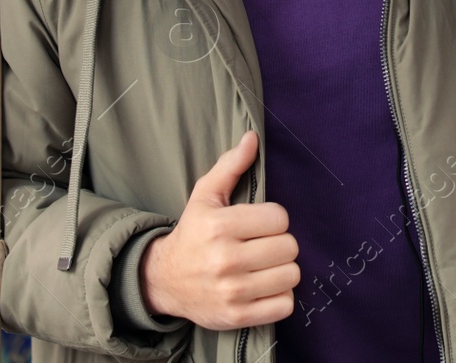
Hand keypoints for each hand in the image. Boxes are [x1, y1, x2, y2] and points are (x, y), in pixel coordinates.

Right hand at [140, 131, 299, 328]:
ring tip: (265, 266)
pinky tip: (265, 287)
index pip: (279, 218)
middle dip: (281, 244)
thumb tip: (253, 138)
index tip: (261, 223)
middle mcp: (225, 260)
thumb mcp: (205, 196)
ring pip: (291, 275)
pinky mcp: (237, 317)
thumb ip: (231, 165)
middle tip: (264, 245)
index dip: (274, 219)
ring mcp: (232, 292)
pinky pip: (284, 305)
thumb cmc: (192, 233)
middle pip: (289, 247)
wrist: (163, 280)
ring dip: (283, 270)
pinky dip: (280, 296)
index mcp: (219, 226)